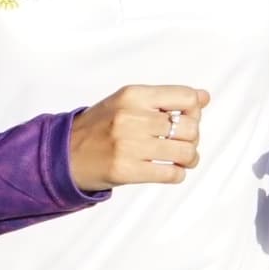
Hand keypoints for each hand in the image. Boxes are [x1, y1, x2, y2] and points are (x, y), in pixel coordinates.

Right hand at [68, 82, 208, 192]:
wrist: (64, 153)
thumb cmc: (99, 127)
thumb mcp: (127, 101)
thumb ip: (165, 98)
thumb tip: (204, 97)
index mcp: (133, 95)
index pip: (187, 98)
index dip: (195, 112)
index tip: (186, 120)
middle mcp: (131, 117)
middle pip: (190, 127)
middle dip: (193, 138)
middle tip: (182, 144)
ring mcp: (128, 145)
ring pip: (185, 152)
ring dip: (189, 158)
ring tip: (181, 160)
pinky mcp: (127, 170)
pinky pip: (171, 174)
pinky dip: (177, 174)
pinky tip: (169, 171)